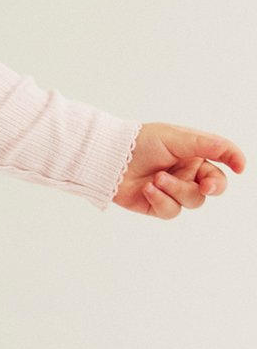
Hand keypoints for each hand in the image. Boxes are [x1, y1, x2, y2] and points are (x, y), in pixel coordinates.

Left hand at [112, 122, 244, 215]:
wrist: (109, 157)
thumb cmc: (141, 141)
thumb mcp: (177, 138)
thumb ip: (208, 145)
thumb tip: (236, 154)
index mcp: (193, 154)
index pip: (220, 162)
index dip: (233, 163)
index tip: (239, 167)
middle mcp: (186, 173)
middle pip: (213, 187)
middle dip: (212, 187)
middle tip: (205, 186)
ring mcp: (172, 190)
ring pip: (192, 201)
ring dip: (176, 190)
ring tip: (157, 178)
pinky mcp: (157, 205)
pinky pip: (171, 211)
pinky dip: (161, 200)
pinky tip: (148, 189)